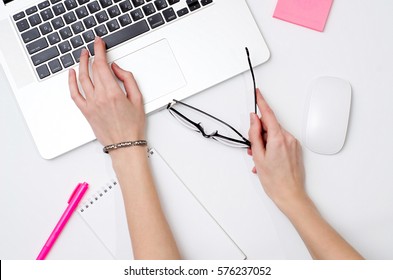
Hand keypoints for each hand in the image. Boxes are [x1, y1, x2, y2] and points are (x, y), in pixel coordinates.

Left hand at [68, 37, 145, 146]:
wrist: (125, 145)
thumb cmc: (133, 126)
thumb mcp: (138, 99)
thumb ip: (127, 79)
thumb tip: (116, 68)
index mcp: (113, 93)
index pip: (102, 65)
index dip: (99, 50)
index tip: (99, 43)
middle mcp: (99, 97)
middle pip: (92, 70)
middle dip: (91, 55)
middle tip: (93, 47)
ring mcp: (90, 105)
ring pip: (81, 79)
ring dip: (81, 64)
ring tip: (83, 56)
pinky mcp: (86, 112)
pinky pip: (74, 94)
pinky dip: (71, 82)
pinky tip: (71, 74)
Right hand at [248, 89, 305, 212]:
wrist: (290, 194)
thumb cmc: (275, 180)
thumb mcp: (258, 156)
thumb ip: (255, 135)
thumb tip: (254, 120)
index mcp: (278, 138)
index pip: (268, 114)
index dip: (262, 102)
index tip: (258, 94)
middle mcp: (289, 138)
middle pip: (270, 126)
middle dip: (259, 134)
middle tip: (253, 148)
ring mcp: (293, 144)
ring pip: (274, 135)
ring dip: (264, 143)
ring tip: (260, 159)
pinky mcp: (295, 149)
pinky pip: (280, 142)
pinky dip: (271, 147)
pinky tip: (267, 160)